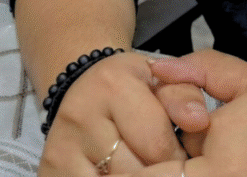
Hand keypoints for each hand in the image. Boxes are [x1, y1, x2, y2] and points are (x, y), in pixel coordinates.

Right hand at [38, 50, 209, 175]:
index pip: (157, 142)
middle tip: (166, 168)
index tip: (181, 156)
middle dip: (157, 174)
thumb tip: (198, 120)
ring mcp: (59, 148)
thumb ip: (185, 95)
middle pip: (134, 170)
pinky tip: (124, 174)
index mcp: (111, 83)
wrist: (82, 91)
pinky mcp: (48, 173)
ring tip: (147, 169)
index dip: (177, 156)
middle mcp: (78, 113)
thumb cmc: (131, 88)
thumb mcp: (161, 79)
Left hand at [129, 49, 246, 176]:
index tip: (141, 144)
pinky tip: (221, 163)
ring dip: (175, 172)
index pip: (145, 175)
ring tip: (188, 156)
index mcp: (217, 171)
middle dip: (152, 166)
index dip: (137, 157)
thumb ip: (202, 70)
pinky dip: (206, 176)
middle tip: (159, 149)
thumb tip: (158, 68)